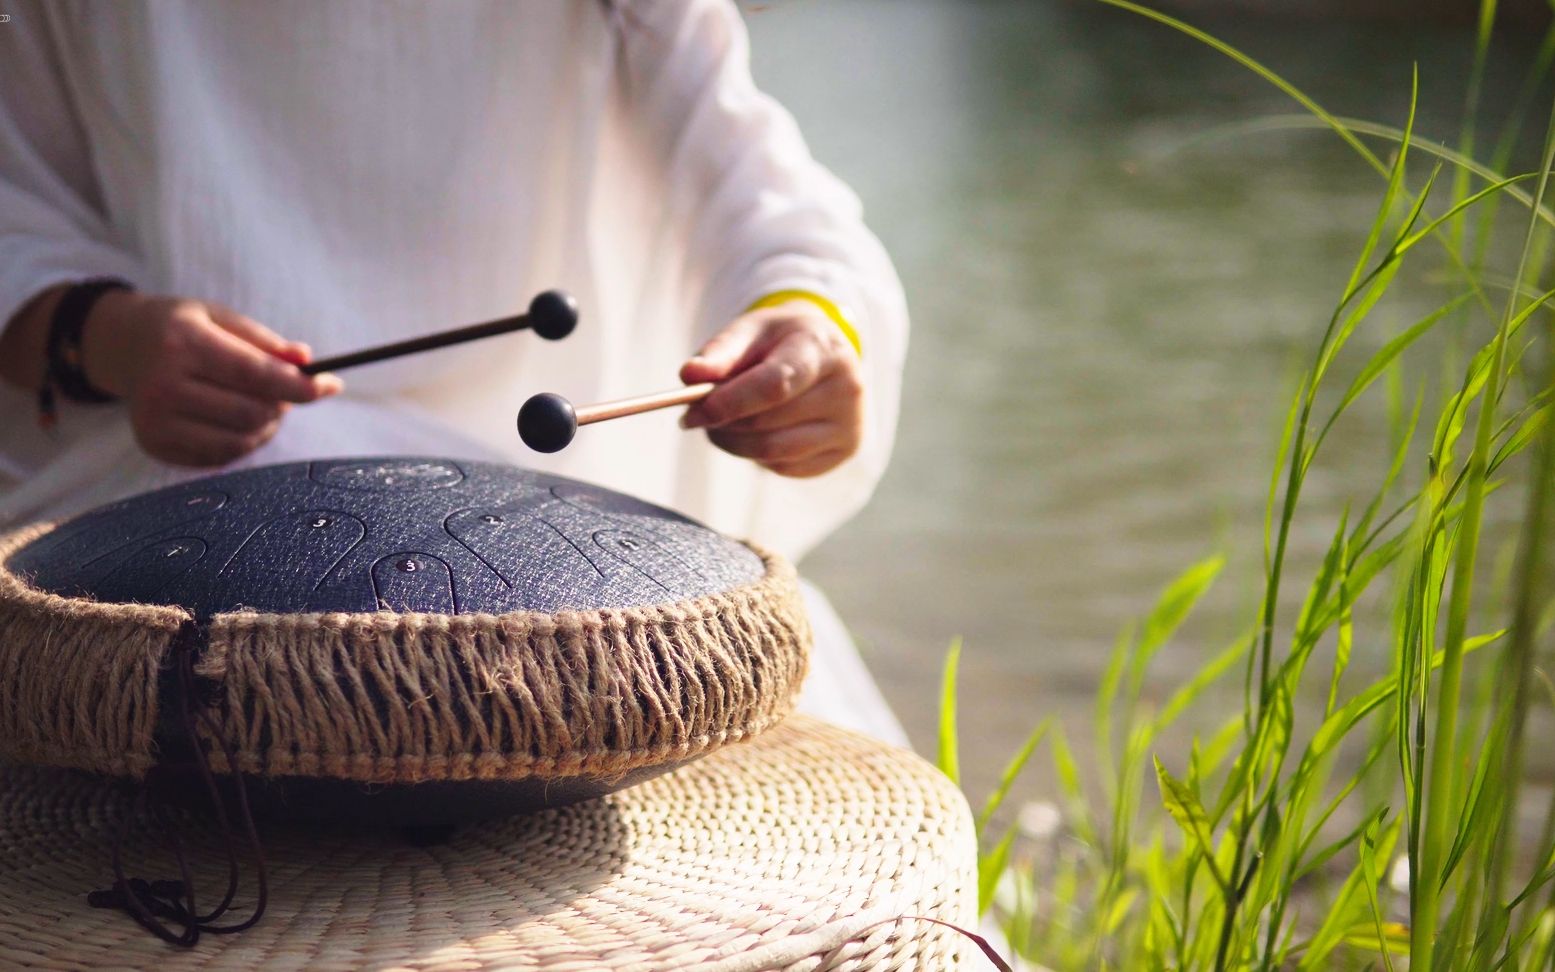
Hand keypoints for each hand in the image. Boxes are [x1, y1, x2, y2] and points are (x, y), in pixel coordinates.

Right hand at [81, 292, 341, 466]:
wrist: (124, 346)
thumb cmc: (182, 329)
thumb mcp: (220, 318)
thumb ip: (265, 341)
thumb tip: (306, 359)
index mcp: (182, 344)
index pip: (254, 374)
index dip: (298, 386)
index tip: (330, 385)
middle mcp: (162, 386)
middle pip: (251, 413)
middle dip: (282, 405)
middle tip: (283, 391)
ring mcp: (154, 421)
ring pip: (241, 441)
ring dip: (266, 427)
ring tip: (261, 405)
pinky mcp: (155, 445)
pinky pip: (221, 457)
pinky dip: (243, 441)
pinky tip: (234, 419)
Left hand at [679, 300, 862, 477]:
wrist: (825, 350)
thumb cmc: (781, 340)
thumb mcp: (751, 331)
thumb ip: (720, 352)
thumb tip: (688, 375)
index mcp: (822, 348)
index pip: (776, 384)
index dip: (731, 402)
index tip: (693, 412)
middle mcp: (846, 388)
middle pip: (769, 422)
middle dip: (723, 423)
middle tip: (696, 415)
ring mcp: (849, 424)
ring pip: (773, 451)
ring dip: (733, 443)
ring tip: (720, 424)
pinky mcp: (843, 451)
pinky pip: (784, 467)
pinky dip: (757, 455)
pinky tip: (754, 432)